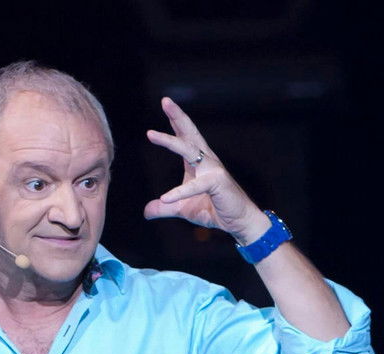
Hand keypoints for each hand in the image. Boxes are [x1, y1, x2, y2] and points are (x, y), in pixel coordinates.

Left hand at [143, 97, 268, 243]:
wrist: (237, 222)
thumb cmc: (213, 210)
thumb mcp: (182, 208)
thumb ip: (164, 208)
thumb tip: (147, 212)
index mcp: (197, 163)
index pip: (185, 137)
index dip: (175, 121)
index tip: (166, 105)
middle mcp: (206, 161)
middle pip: (189, 133)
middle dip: (177, 116)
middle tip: (165, 100)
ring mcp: (213, 170)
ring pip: (188, 151)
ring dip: (169, 141)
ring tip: (151, 134)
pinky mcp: (217, 183)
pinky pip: (195, 186)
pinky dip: (179, 192)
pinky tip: (165, 198)